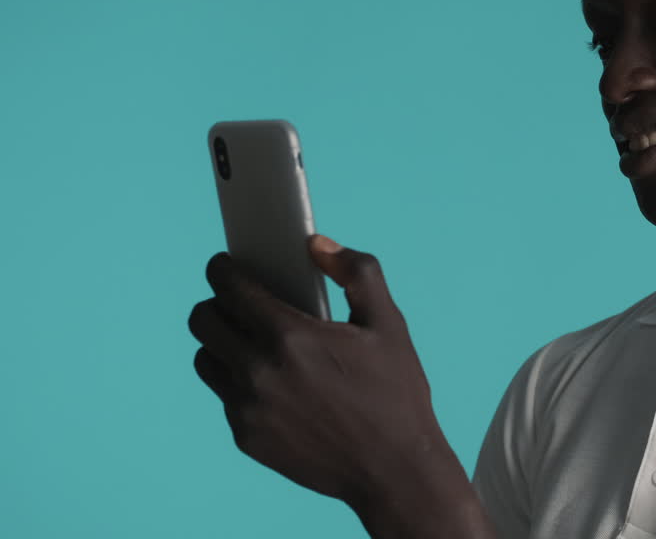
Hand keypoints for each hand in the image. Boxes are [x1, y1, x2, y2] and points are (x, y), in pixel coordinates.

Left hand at [189, 235, 447, 509]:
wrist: (392, 468)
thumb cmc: (395, 393)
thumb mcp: (389, 324)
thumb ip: (357, 273)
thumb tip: (317, 245)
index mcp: (292, 337)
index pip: (229, 288)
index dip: (222, 269)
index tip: (224, 265)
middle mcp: (260, 372)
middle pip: (203, 321)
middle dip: (215, 302)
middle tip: (238, 302)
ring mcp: (248, 408)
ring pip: (206, 359)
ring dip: (221, 343)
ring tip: (249, 341)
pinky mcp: (246, 437)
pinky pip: (225, 397)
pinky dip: (239, 381)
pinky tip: (272, 382)